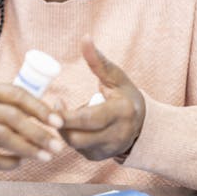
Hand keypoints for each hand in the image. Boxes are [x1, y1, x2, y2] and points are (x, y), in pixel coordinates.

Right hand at [0, 79, 65, 173]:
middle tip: (58, 144)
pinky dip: (10, 162)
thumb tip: (45, 110)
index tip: (57, 121)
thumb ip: (6, 99)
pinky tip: (20, 162)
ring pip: (4, 138)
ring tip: (47, 155)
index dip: (40, 108)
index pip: (16, 95)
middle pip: (12, 118)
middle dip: (39, 132)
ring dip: (29, 148)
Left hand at [58, 36, 144, 160]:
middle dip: (60, 123)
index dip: (68, 114)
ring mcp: (108, 150)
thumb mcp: (116, 77)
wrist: (143, 126)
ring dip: (63, 130)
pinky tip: (68, 124)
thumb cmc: (125, 95)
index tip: (55, 101)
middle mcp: (117, 135)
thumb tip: (85, 38)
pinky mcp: (99, 157)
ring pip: (75, 146)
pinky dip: (69, 136)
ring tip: (61, 113)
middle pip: (79, 137)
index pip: (91, 119)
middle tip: (53, 107)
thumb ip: (98, 60)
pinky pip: (77, 150)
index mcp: (122, 112)